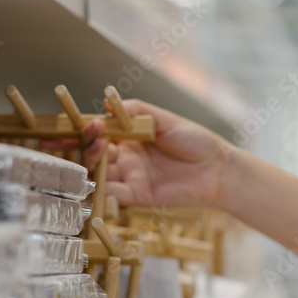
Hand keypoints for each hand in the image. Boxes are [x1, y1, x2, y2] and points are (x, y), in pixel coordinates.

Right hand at [77, 99, 235, 207]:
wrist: (217, 169)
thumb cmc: (196, 142)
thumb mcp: (165, 119)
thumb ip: (136, 110)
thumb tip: (106, 102)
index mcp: (131, 137)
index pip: (100, 132)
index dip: (85, 128)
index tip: (80, 123)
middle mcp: (127, 158)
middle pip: (95, 153)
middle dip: (85, 144)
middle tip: (92, 135)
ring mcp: (130, 177)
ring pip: (99, 173)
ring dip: (91, 162)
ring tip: (98, 149)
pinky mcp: (136, 196)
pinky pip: (112, 193)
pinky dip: (100, 188)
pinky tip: (96, 177)